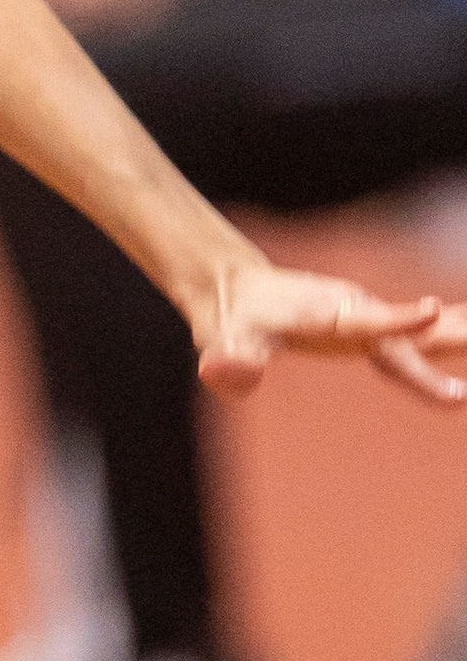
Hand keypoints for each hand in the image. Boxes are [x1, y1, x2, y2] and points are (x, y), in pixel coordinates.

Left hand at [193, 252, 466, 407]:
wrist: (237, 289)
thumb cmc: (231, 321)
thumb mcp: (224, 341)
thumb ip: (231, 360)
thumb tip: (219, 370)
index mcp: (324, 317)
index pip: (365, 322)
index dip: (398, 322)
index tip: (432, 310)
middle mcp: (354, 312)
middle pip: (409, 332)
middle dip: (450, 335)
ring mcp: (367, 316)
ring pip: (423, 332)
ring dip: (458, 334)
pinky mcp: (372, 324)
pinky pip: (418, 336)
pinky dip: (450, 334)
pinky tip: (466, 340)